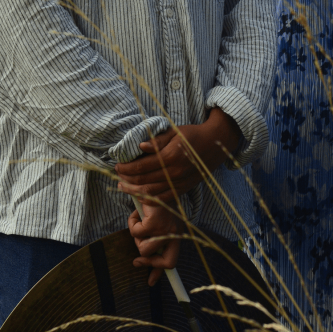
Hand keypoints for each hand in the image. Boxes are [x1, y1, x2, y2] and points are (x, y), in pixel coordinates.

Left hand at [116, 108, 240, 200]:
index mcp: (171, 156)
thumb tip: (140, 146)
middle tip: (117, 176)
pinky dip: (150, 199)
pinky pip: (164, 198)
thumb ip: (157, 141)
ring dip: (134, 190)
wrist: (215, 144)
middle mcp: (175, 171)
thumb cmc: (193, 135)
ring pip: (152, 191)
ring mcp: (180, 182)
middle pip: (144, 180)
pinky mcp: (184, 188)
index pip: (142, 166)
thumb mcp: (175, 132)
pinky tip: (140, 196)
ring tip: (123, 186)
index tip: (117, 165)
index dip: (127, 168)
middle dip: (127, 179)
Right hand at [128, 202, 183, 285]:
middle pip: (167, 263)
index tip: (150, 283)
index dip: (160, 274)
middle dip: (148, 262)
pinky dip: (132, 223)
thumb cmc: (154, 207)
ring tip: (141, 223)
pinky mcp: (154, 223)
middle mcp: (174, 234)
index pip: (172, 261)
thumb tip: (138, 263)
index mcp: (176, 235)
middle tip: (137, 259)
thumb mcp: (154, 228)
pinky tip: (138, 213)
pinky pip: (136, 232)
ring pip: (143, 248)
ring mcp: (165, 229)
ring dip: (137, 237)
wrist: (154, 186)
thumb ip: (150, 243)